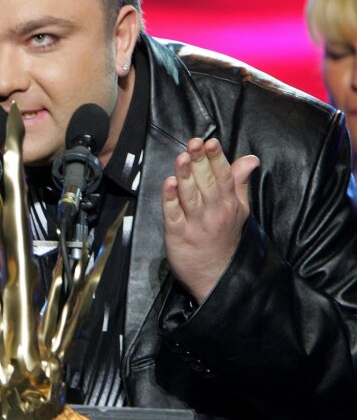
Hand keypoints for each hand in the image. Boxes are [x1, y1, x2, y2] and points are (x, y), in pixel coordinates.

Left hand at [161, 138, 259, 302]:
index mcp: (229, 204)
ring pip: (190, 195)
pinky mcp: (179, 235)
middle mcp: (214, 212)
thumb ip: (240, 182)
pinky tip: (168, 184)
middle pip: (207, 182)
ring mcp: (196, 224)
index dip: (216, 158)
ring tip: (182, 157)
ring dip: (185, 175)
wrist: (218, 277)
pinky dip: (171, 199)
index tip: (210, 142)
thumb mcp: (239, 210)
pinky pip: (174, 214)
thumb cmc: (225, 239)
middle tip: (194, 143)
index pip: (224, 176)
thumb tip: (250, 159)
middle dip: (200, 161)